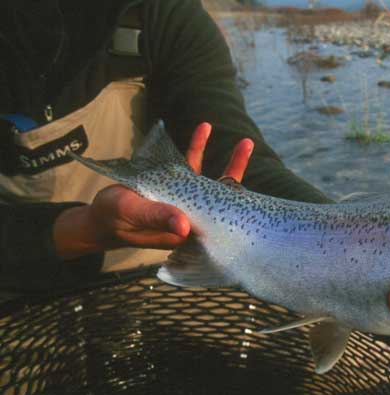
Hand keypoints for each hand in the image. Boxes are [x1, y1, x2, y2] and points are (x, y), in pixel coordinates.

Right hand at [53, 123, 253, 258]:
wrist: (100, 218)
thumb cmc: (113, 217)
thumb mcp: (132, 213)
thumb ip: (156, 217)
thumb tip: (184, 226)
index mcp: (187, 230)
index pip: (221, 220)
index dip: (237, 206)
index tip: (251, 191)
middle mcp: (193, 217)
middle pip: (225, 199)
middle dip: (238, 174)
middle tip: (249, 147)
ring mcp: (188, 203)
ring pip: (215, 183)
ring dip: (229, 162)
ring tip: (245, 142)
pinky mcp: (178, 189)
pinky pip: (194, 169)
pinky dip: (199, 149)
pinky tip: (204, 130)